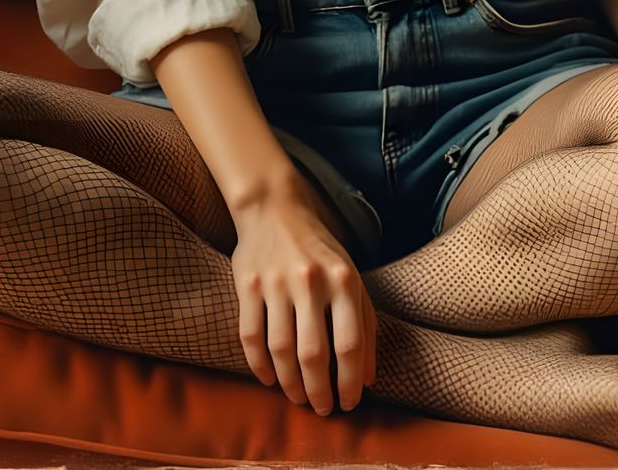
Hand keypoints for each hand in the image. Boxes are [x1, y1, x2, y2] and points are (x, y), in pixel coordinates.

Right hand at [230, 180, 377, 414]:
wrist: (274, 207)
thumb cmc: (319, 249)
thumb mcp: (351, 277)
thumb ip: (365, 324)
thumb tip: (369, 378)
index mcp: (343, 279)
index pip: (350, 344)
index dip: (350, 382)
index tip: (349, 404)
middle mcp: (311, 281)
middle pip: (314, 354)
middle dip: (319, 392)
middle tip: (321, 409)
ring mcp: (276, 282)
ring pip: (281, 351)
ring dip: (290, 384)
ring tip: (298, 397)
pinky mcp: (247, 284)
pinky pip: (250, 337)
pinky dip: (259, 366)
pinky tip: (269, 379)